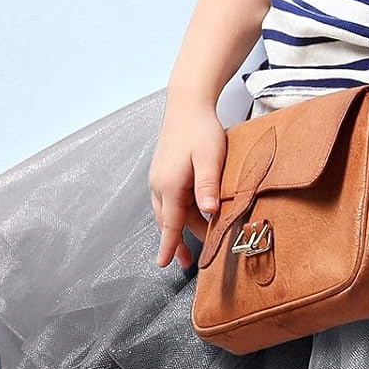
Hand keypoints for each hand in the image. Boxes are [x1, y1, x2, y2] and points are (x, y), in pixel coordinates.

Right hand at [147, 95, 229, 268]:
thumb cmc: (201, 129)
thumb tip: (209, 213)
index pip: (170, 223)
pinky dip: (178, 211)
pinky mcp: (163, 171)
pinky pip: (168, 199)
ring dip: (178, 226)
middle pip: (168, 220)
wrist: (187, 104)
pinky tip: (190, 213)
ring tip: (191, 241)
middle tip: (186, 260)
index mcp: (169, 184)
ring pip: (167, 210)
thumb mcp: (210, 157)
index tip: (163, 264)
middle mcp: (159, 184)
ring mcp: (158, 177)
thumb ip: (208, 185)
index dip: (169, 245)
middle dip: (176, 241)